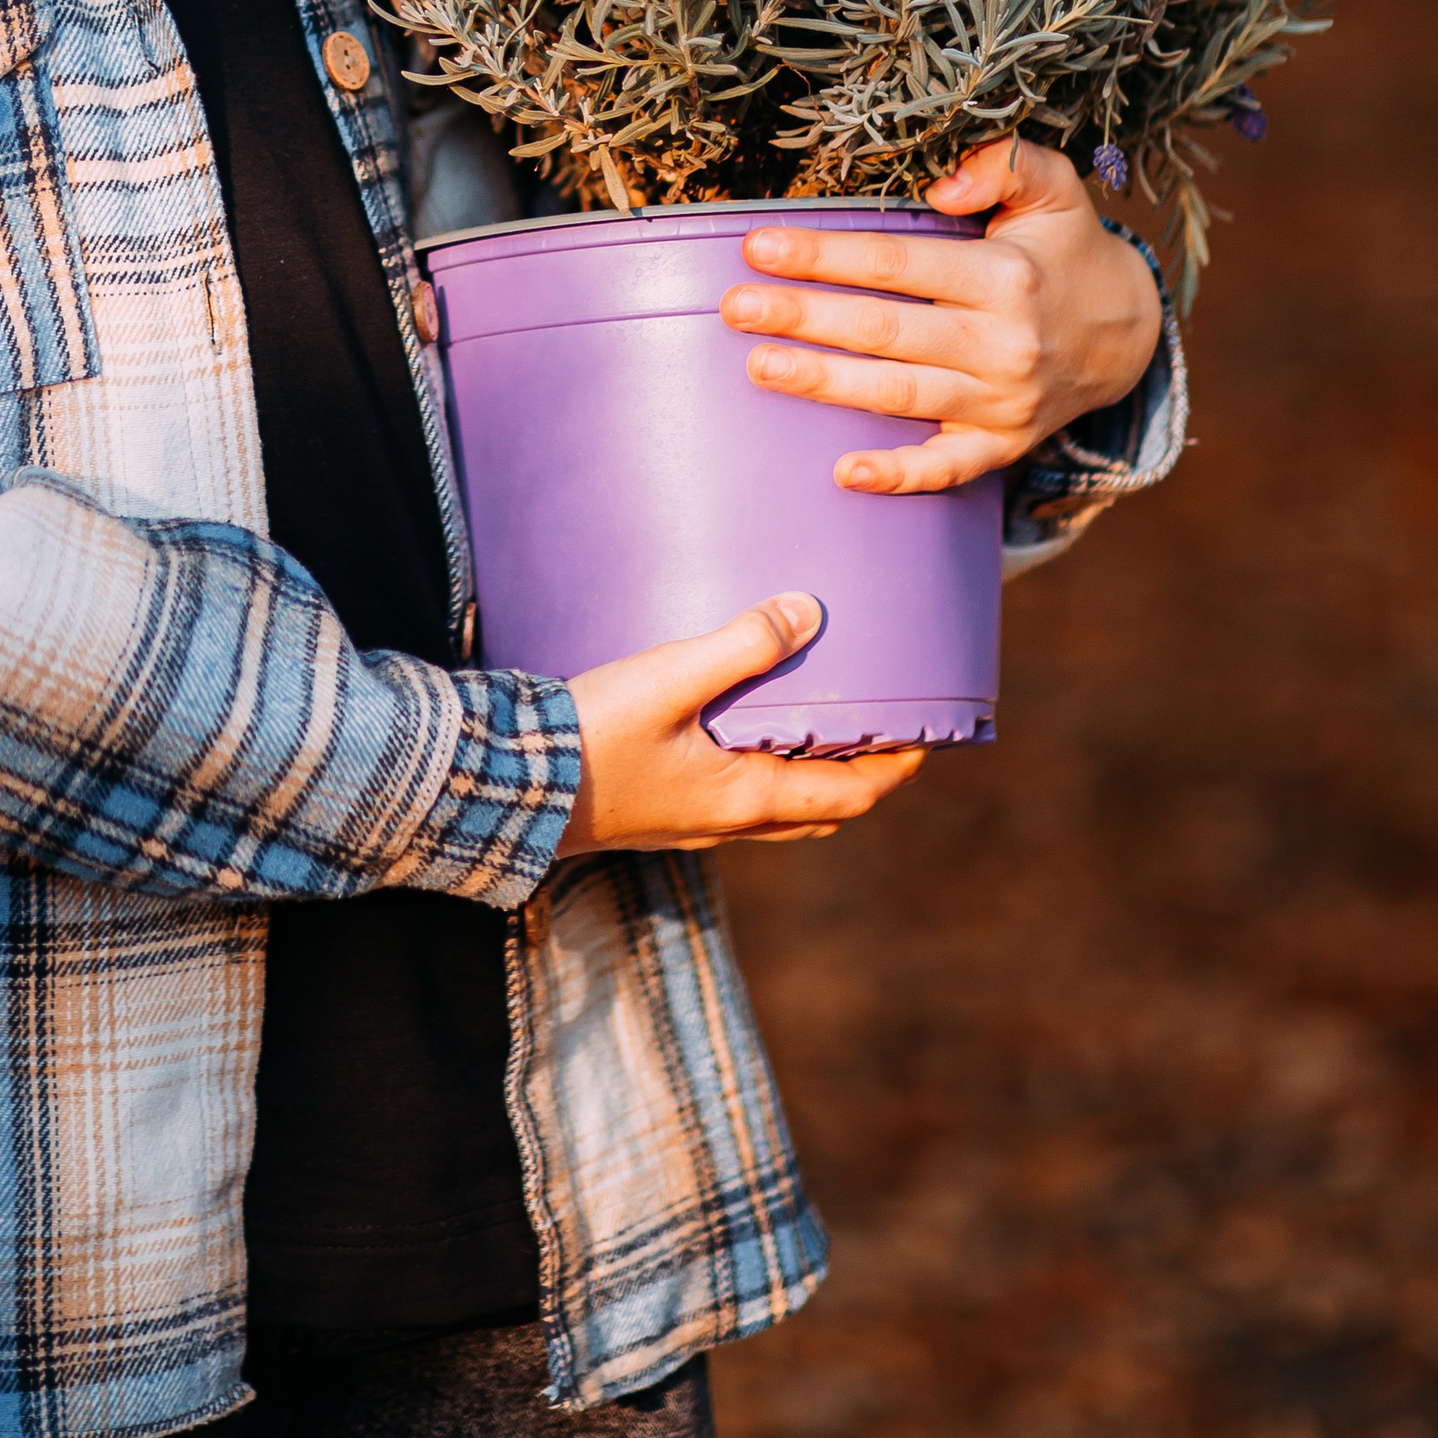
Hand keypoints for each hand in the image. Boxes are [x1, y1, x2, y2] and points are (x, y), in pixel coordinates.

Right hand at [552, 592, 927, 858]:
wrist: (508, 788)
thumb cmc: (590, 737)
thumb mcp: (669, 680)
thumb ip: (740, 645)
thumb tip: (809, 612)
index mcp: (748, 799)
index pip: (851, 794)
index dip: (897, 767)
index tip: (928, 733)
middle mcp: (729, 823)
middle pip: (822, 809)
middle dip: (861, 773)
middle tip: (884, 726)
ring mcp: (693, 824)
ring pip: (780, 808)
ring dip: (812, 773)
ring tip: (820, 721)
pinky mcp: (661, 812)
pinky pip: (739, 800)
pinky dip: (766, 771)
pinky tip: (742, 730)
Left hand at [718, 137, 1162, 495]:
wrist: (1126, 332)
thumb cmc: (1065, 248)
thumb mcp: (1054, 187)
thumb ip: (1006, 163)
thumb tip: (941, 184)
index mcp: (1007, 275)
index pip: (898, 263)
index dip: (826, 254)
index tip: (759, 246)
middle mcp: (1004, 343)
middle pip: (887, 330)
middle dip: (805, 317)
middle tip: (734, 308)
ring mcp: (1002, 402)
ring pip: (901, 394)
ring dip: (826, 384)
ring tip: (760, 366)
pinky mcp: (1003, 444)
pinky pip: (948, 468)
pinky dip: (900, 475)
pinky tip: (845, 473)